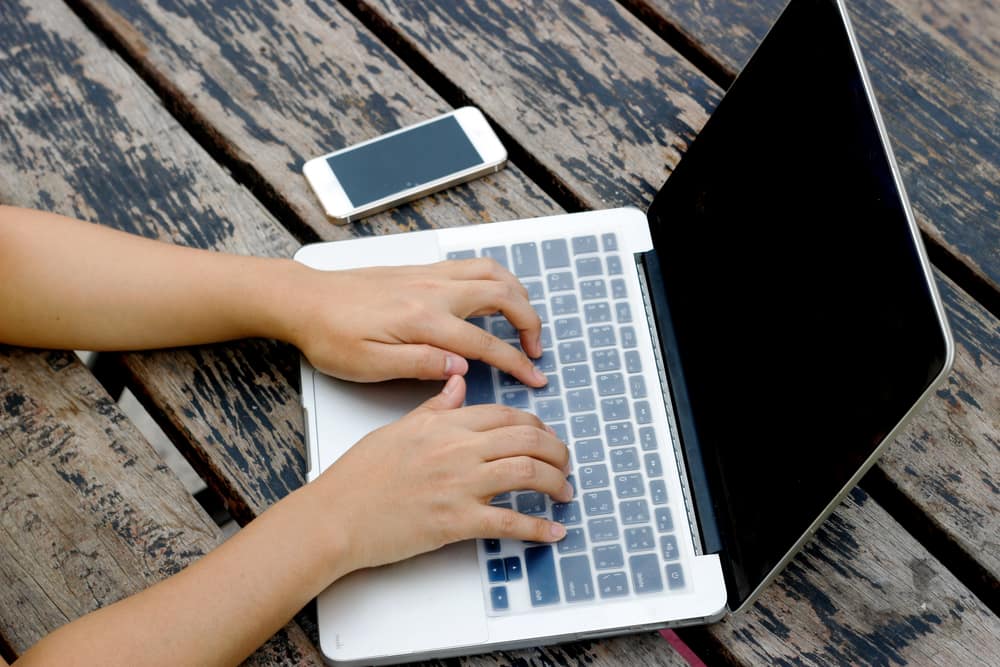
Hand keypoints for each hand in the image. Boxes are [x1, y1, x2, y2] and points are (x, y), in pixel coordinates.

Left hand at [281, 258, 546, 385]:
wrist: (305, 300)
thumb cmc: (331, 335)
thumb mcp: (369, 365)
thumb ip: (420, 364)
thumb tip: (462, 366)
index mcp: (423, 320)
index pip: (486, 343)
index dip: (516, 363)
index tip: (534, 377)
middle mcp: (433, 290)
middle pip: (503, 297)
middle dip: (530, 323)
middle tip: (535, 350)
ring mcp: (430, 275)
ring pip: (493, 272)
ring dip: (518, 294)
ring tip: (525, 320)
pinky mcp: (422, 270)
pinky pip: (473, 265)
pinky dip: (497, 279)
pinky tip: (496, 296)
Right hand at [317, 375, 569, 571]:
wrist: (336, 515)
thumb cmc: (359, 475)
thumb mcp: (398, 428)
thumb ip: (435, 406)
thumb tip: (457, 380)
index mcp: (445, 424)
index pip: (507, 416)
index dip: (536, 427)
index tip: (545, 437)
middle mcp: (457, 449)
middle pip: (527, 441)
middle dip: (557, 452)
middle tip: (565, 464)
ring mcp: (459, 485)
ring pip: (527, 473)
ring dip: (556, 484)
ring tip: (565, 493)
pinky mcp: (456, 522)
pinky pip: (509, 522)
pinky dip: (538, 529)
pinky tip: (553, 532)